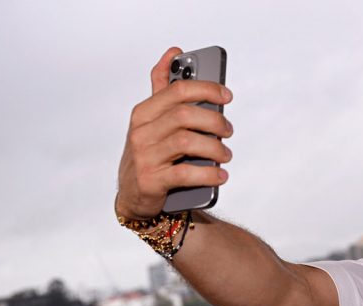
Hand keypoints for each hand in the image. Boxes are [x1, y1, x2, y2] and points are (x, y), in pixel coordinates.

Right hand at [116, 47, 234, 219]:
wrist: (133, 195)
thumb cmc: (150, 153)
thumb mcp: (152, 119)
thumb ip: (163, 88)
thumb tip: (173, 52)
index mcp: (144, 113)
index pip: (177, 91)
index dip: (206, 89)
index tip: (227, 95)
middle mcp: (141, 132)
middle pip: (185, 115)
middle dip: (215, 121)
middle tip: (228, 131)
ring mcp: (144, 156)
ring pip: (187, 142)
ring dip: (214, 148)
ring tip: (225, 155)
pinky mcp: (151, 181)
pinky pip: (185, 173)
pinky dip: (208, 174)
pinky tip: (220, 175)